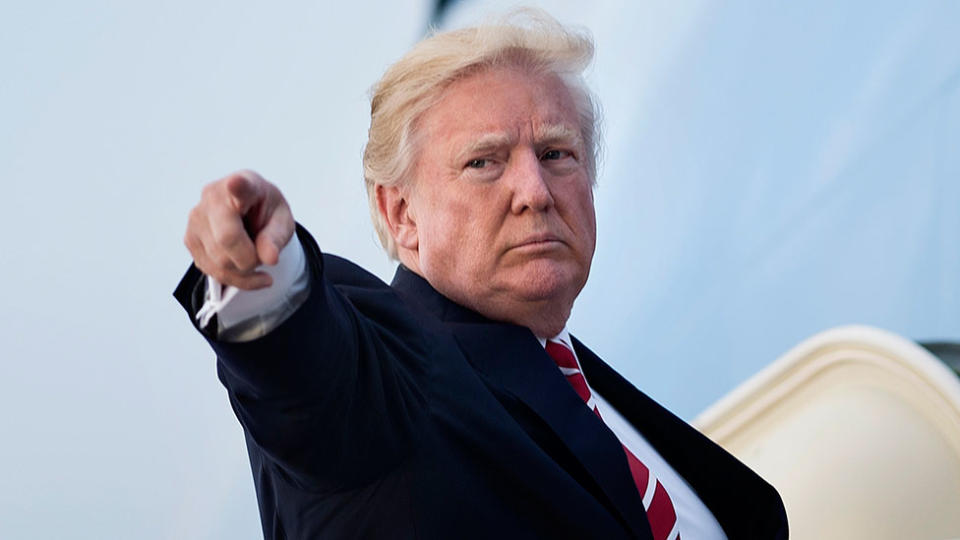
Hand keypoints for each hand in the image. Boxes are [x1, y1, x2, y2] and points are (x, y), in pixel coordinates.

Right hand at [184, 170, 294, 289]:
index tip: (236, 183)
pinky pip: (212, 271)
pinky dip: (235, 279)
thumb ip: (277, 237)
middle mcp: (212, 197)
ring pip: (219, 261)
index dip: (238, 186)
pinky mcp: (190, 240)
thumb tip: (269, 258)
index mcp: (244, 183)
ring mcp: (196, 219)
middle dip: (252, 259)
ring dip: (245, 272)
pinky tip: (248, 272)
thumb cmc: (266, 211)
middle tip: (265, 254)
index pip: (239, 186)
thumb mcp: (283, 221)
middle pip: (227, 239)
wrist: (249, 212)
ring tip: (257, 259)